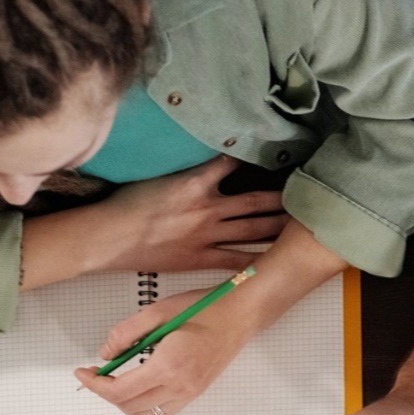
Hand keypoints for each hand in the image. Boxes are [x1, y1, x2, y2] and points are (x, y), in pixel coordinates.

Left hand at [73, 287, 252, 414]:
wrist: (240, 315)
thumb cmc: (205, 308)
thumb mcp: (158, 311)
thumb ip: (126, 332)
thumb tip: (106, 353)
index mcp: (167, 365)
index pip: (119, 390)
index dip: (95, 385)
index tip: (83, 373)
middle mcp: (179, 385)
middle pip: (129, 406)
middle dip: (106, 393)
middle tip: (96, 375)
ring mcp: (189, 392)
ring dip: (125, 403)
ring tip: (116, 382)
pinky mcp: (196, 393)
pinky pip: (163, 412)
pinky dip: (145, 406)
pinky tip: (140, 387)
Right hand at [101, 157, 286, 271]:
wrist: (107, 237)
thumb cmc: (126, 203)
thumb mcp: (158, 174)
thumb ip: (186, 168)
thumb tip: (208, 159)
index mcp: (195, 181)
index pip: (234, 163)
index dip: (257, 159)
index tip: (278, 154)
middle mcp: (207, 208)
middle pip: (256, 201)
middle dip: (282, 198)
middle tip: (306, 194)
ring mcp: (206, 235)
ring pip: (253, 230)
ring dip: (278, 226)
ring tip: (300, 224)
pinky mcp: (200, 258)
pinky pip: (237, 260)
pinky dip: (258, 258)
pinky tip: (277, 258)